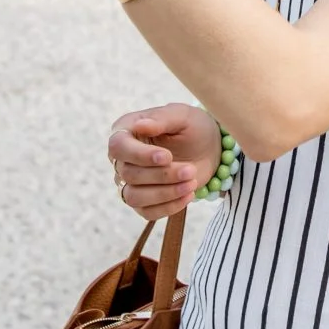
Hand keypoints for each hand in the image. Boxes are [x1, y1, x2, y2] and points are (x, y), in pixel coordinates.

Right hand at [106, 104, 221, 220]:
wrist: (209, 149)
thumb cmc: (192, 127)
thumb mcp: (182, 116)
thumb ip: (162, 119)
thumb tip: (140, 125)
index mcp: (126, 130)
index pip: (118, 146)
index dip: (140, 156)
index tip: (168, 157)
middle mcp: (122, 158)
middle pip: (129, 174)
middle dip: (163, 175)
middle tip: (190, 170)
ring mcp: (129, 182)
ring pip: (134, 197)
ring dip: (165, 193)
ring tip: (192, 184)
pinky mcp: (143, 201)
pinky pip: (146, 212)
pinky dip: (169, 207)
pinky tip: (188, 195)